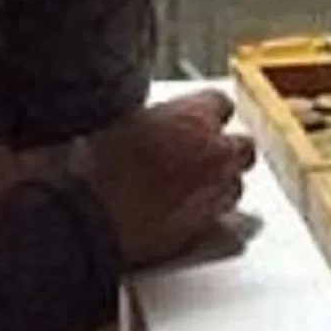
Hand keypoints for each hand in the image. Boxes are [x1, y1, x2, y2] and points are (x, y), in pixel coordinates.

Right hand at [80, 91, 257, 267]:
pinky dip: (206, 211)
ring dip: (219, 182)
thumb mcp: (120, 119)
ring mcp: (214, 192)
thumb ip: (152, 117)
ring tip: (188, 186)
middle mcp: (215, 153)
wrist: (87, 216)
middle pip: (242, 145)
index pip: (221, 103)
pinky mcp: (204, 227)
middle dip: (224, 149)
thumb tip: (152, 120)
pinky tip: (179, 211)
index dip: (205, 112)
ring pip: (235, 183)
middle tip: (198, 154)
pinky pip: (218, 215)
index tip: (194, 118)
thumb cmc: (92, 166)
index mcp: (195, 117)